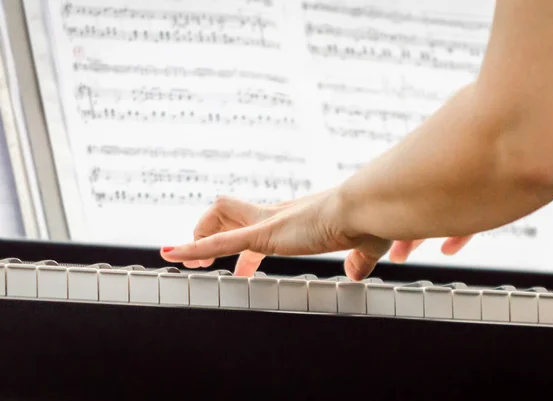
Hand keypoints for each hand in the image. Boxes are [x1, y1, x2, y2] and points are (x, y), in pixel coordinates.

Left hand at [160, 189, 472, 279]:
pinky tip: (171, 254)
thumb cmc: (368, 221)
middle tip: (201, 265)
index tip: (244, 269)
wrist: (367, 209)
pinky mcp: (264, 233)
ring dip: (197, 238)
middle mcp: (275, 215)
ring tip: (181, 259)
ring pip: (217, 218)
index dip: (242, 246)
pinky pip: (219, 241)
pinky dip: (193, 248)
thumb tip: (358, 272)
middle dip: (210, 236)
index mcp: (293, 218)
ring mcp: (267, 223)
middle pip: (228, 213)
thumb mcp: (362, 247)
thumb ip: (358, 260)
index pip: (256, 225)